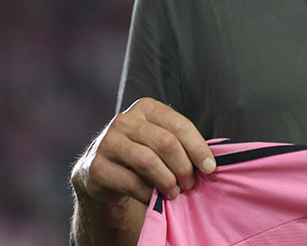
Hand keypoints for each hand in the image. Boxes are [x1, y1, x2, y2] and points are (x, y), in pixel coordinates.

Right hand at [71, 97, 215, 206]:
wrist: (101, 173)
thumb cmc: (142, 154)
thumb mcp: (159, 141)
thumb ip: (181, 144)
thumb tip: (209, 164)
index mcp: (146, 108)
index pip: (179, 125)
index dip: (198, 148)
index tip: (210, 168)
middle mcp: (124, 120)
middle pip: (165, 143)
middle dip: (183, 166)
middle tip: (190, 184)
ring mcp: (107, 142)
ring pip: (148, 161)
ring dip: (167, 180)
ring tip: (175, 192)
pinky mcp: (96, 167)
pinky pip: (130, 182)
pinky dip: (148, 193)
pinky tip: (155, 198)